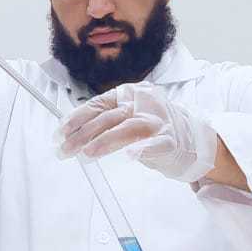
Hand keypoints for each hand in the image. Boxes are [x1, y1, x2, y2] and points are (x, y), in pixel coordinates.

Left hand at [56, 82, 218, 182]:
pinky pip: (156, 144)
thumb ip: (105, 120)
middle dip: (82, 135)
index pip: (97, 104)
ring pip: (128, 129)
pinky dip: (144, 150)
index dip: (76, 119)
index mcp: (129, 94)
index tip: (59, 133)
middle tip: (65, 150)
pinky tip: (132, 156)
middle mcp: (143, 103)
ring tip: (87, 154)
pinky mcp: (172, 140)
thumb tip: (70, 132)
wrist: (192, 139)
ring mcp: (159, 121)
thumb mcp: (127, 116)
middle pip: (108, 117)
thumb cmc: (153, 128)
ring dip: (106, 141)